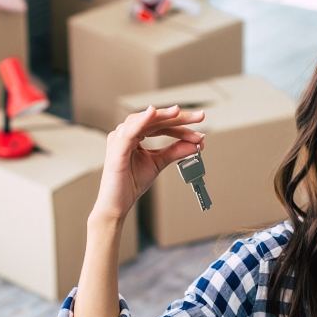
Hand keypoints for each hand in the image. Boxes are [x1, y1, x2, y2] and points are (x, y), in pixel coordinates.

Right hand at [94, 105, 204, 220]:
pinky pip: (130, 131)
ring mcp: (119, 139)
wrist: (117, 204)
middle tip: (199, 117)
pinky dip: (142, 121)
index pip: (161, 125)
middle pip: (154, 120)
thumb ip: (175, 151)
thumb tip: (196, 143)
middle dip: (178, 118)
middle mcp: (125, 133)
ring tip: (178, 112)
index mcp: (134, 135)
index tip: (200, 133)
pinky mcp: (116, 149)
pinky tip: (152, 113)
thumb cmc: (130, 183)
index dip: (181, 127)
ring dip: (163, 116)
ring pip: (144, 121)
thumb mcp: (158, 163)